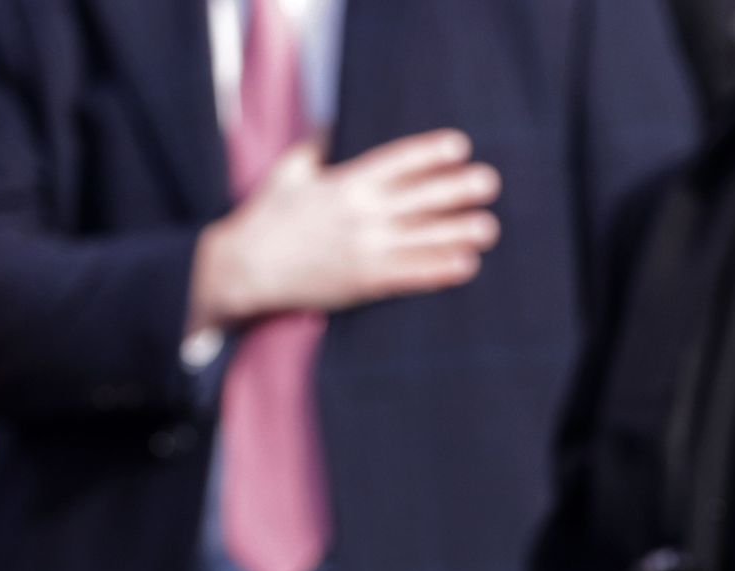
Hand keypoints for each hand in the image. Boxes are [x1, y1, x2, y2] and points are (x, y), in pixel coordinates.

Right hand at [189, 129, 500, 327]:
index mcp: (346, 181)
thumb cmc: (264, 219)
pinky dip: (439, 271)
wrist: (245, 267)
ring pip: (422, 237)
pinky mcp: (362, 282)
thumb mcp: (289, 171)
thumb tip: (333, 124)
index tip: (459, 146)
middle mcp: (361, 212)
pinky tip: (465, 267)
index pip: (398, 161)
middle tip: (490, 183)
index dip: (431, 153)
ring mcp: (364, 248)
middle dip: (457, 189)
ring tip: (488, 228)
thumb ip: (316, 146)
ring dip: (458, 232)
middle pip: (419, 197)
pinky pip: (410, 275)